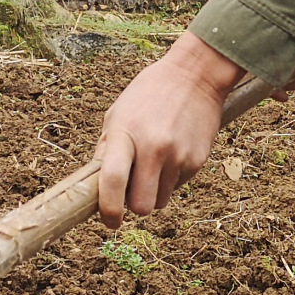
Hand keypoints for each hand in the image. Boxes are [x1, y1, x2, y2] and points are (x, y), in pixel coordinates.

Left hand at [95, 32, 242, 227]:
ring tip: (156, 163)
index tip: (109, 220)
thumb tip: (96, 189)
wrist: (196, 75)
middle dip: (135, 205)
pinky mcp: (197, 160)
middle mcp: (153, 147)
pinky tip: (173, 152)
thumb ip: (106, 150)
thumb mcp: (118, 114)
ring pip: (161, 201)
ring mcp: (178, 155)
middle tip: (133, 191)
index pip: (112, 181)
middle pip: (141, 206)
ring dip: (154, 192)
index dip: (108, 209)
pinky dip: (172, 179)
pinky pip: (179, 186)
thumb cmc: (149, 94)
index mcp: (126, 134)